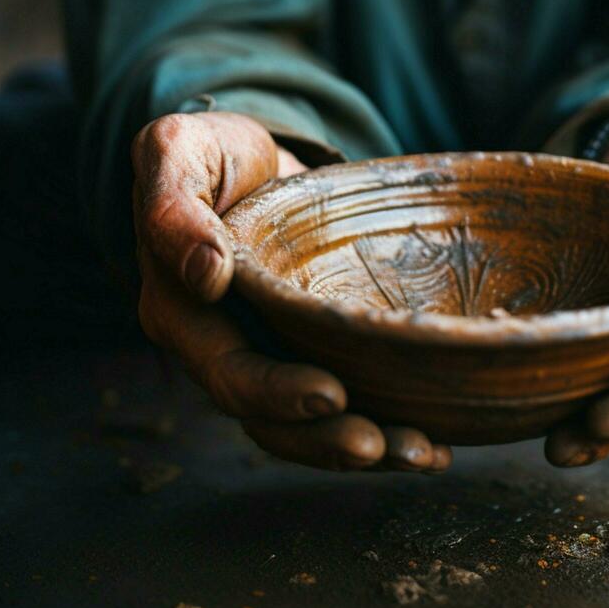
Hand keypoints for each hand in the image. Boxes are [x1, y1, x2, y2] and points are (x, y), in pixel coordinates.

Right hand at [131, 111, 451, 472]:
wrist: (255, 158)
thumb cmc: (215, 153)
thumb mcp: (180, 152)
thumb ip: (173, 204)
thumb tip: (204, 272)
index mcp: (183, 312)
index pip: (226, 369)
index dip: (274, 392)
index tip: (331, 395)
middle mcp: (223, 347)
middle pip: (270, 416)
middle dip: (325, 439)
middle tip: (382, 446)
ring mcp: (270, 353)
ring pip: (307, 426)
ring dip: (362, 448)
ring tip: (422, 455)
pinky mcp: (311, 348)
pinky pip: (341, 402)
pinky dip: (385, 424)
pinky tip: (435, 442)